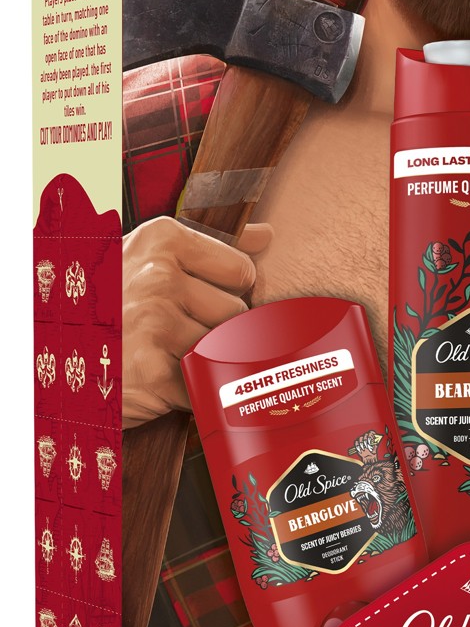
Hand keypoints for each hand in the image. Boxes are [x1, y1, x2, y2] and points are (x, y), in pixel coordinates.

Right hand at [122, 218, 272, 427]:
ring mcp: (155, 324)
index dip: (225, 292)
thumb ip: (212, 248)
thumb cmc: (106, 307)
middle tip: (172, 334)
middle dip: (215, 329)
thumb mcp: (146, 260)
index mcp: (160, 241)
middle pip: (237, 312)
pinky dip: (194, 391)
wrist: (47, 358)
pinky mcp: (155, 372)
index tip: (193, 299)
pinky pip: (207, 383)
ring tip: (167, 355)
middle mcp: (158, 277)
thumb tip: (266, 235)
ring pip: (226, 347)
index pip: (242, 271)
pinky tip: (163, 382)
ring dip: (204, 360)